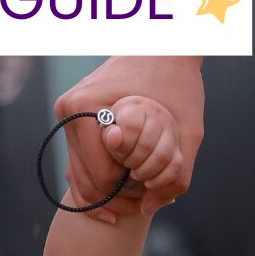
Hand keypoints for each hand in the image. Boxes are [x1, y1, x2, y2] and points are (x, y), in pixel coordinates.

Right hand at [53, 56, 204, 221]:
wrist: (165, 45)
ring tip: (137, 192)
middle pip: (84, 180)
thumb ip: (176, 175)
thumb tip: (148, 210)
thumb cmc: (178, 82)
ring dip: (106, 191)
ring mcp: (65, 114)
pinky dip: (98, 177)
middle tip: (145, 198)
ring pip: (77, 175)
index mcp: (84, 109)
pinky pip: (79, 160)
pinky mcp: (71, 117)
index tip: (153, 188)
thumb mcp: (188, 130)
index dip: (129, 192)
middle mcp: (67, 111)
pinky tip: (122, 183)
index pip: (101, 177)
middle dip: (115, 197)